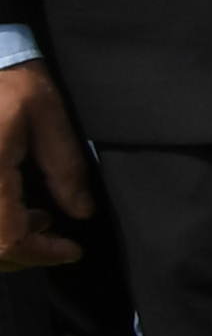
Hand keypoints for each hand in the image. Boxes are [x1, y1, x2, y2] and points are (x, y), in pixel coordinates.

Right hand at [0, 60, 90, 269]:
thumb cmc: (10, 82)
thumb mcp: (47, 114)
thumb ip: (65, 166)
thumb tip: (80, 212)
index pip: (8, 239)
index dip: (41, 253)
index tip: (73, 250)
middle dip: (25, 253)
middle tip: (58, 240)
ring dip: (7, 242)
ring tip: (40, 220)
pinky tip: (18, 209)